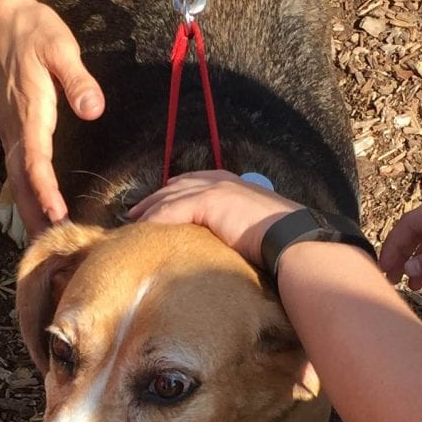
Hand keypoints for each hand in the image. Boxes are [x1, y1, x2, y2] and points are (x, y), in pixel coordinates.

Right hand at [0, 0, 102, 235]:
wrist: (0, 19)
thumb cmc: (33, 31)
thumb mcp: (60, 48)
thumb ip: (77, 79)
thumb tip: (92, 108)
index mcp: (29, 112)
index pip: (35, 160)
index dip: (45, 190)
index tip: (57, 214)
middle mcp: (15, 128)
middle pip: (21, 183)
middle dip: (34, 217)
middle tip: (49, 253)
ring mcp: (10, 130)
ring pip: (16, 180)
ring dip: (28, 212)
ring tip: (43, 244)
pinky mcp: (12, 128)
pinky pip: (17, 170)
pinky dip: (25, 195)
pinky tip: (36, 210)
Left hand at [130, 170, 303, 267]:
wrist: (289, 238)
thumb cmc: (278, 239)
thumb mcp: (253, 225)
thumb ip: (235, 224)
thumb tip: (226, 241)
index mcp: (232, 183)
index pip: (194, 183)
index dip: (172, 192)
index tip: (157, 204)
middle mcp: (221, 180)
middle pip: (177, 186)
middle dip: (155, 198)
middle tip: (135, 213)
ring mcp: (214, 188)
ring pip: (171, 197)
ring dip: (149, 209)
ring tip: (132, 222)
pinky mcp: (208, 201)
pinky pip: (172, 210)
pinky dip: (155, 220)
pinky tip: (142, 229)